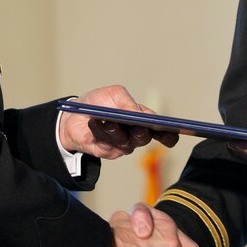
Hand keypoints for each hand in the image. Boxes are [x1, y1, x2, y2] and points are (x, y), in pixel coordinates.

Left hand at [59, 85, 178, 158]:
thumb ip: (127, 101)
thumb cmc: (98, 102)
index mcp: (142, 120)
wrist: (73, 115)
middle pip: (144, 138)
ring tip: (107, 120)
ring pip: (125, 143)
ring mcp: (121, 145)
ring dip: (115, 131)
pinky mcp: (106, 152)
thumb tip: (136, 112)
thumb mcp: (114, 94)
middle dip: (140, 131)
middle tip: (136, 124)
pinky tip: (94, 124)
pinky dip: (100, 133)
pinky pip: (107, 146)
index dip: (168, 134)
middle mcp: (134, 134)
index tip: (173, 132)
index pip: (160, 131)